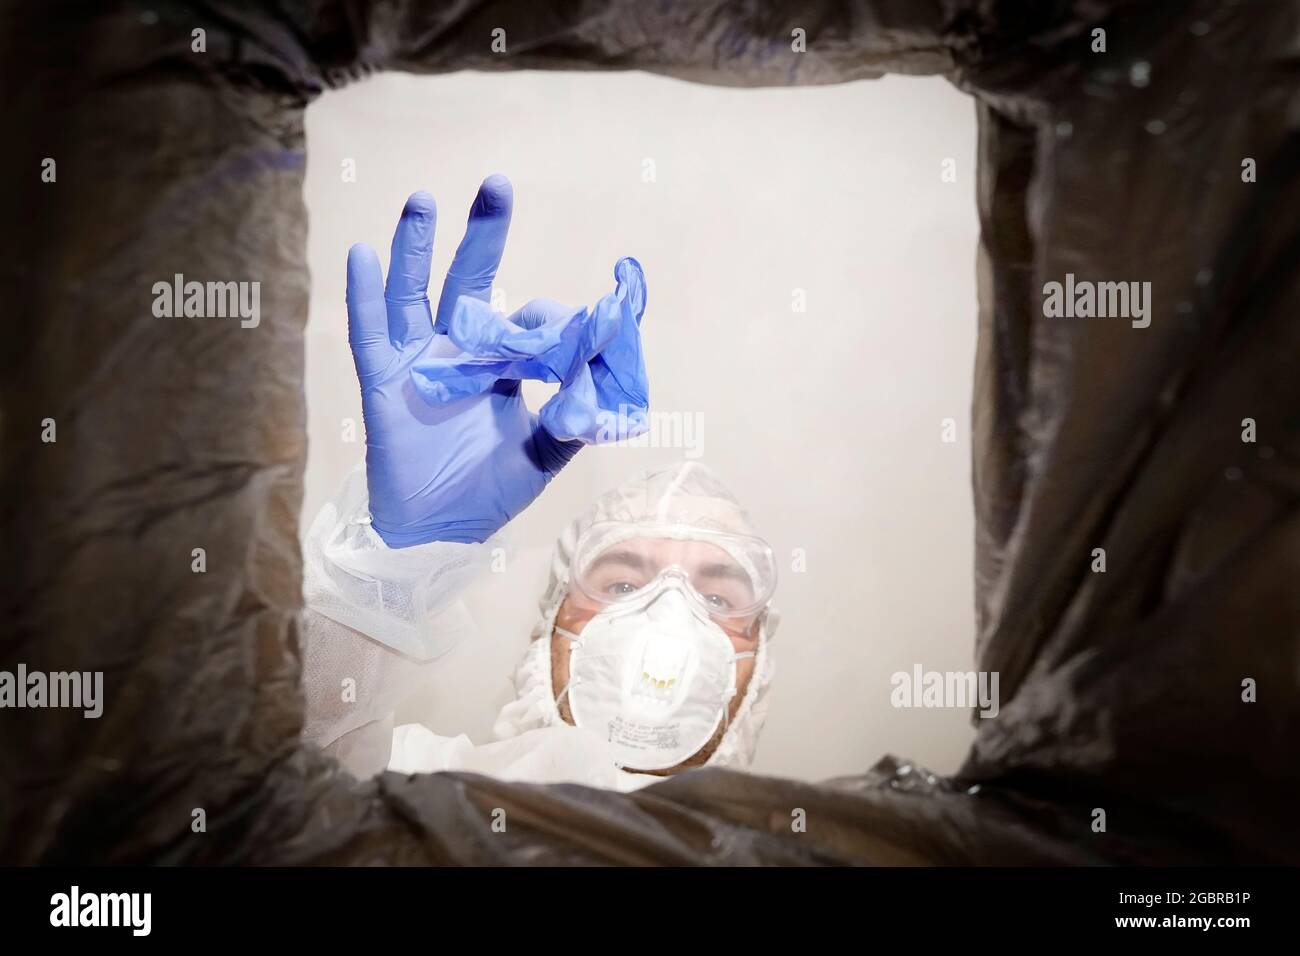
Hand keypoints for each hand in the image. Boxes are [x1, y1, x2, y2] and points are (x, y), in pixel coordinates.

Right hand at [345, 175, 647, 546]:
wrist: (436, 533)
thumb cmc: (488, 491)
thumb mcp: (542, 455)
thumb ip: (572, 419)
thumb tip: (607, 380)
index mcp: (498, 364)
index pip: (526, 319)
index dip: (555, 317)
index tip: (597, 317)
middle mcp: (456, 351)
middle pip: (467, 280)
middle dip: (481, 234)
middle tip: (497, 183)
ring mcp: (416, 362)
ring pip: (412, 293)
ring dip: (414, 247)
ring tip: (422, 200)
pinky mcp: (383, 383)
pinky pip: (370, 334)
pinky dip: (365, 296)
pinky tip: (364, 254)